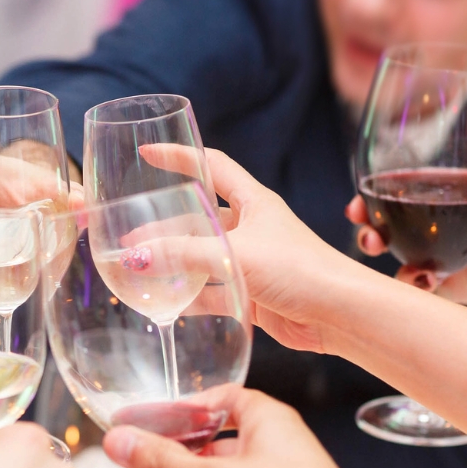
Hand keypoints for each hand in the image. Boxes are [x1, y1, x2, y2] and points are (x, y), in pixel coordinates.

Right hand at [141, 146, 362, 351]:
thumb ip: (183, 254)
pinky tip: (164, 303)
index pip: (211, 166)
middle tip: (129, 235)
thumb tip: (136, 256)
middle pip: (197, 217)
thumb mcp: (235, 254)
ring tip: (137, 269)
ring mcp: (251, 262)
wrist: (338, 314)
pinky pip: (211, 291)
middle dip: (163, 224)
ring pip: (201, 256)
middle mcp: (251, 228)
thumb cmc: (299, 270)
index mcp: (253, 202)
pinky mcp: (251, 295)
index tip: (147, 153)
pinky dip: (188, 297)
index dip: (179, 156)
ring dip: (172, 262)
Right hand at [345, 179, 466, 304]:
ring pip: (392, 258)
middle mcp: (422, 231)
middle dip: (367, 232)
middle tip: (370, 237)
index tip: (359, 202)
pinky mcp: (438, 286)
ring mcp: (426, 259)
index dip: (370, 199)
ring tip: (397, 264)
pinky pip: (416, 288)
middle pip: (381, 229)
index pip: (392, 196)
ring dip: (387, 262)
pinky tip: (425, 282)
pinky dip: (415, 287)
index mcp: (435, 203)